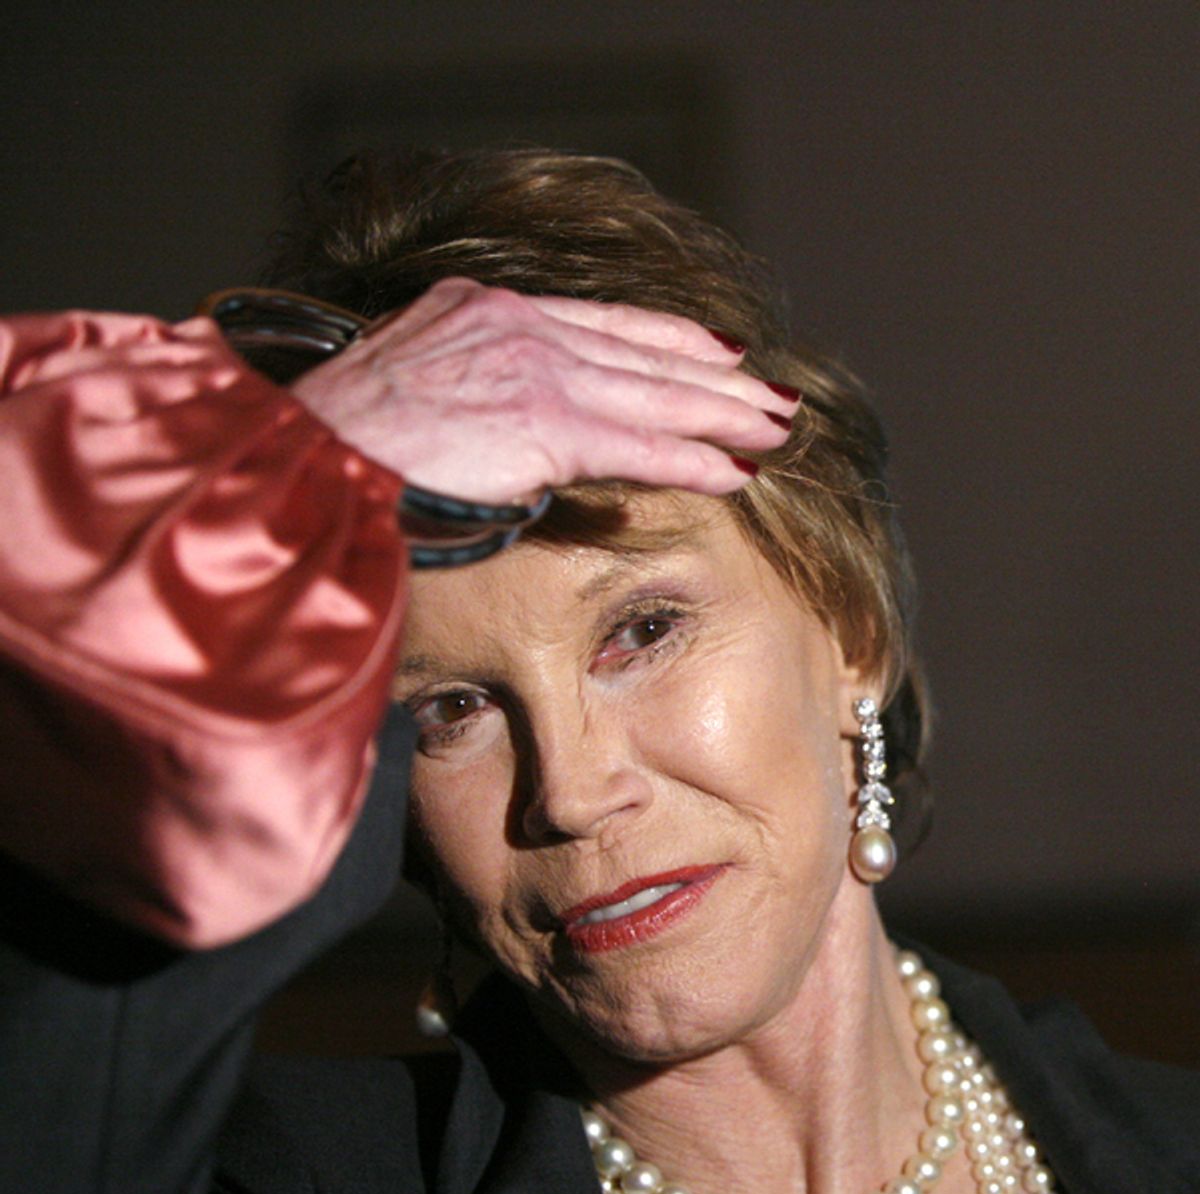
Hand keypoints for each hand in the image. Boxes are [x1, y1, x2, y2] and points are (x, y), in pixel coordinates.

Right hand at [292, 277, 796, 502]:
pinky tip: (735, 470)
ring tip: (775, 429)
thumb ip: (466, 396)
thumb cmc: (333, 444)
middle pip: (640, 349)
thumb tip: (500, 433)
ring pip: (652, 392)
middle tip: (771, 394)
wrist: (299, 455)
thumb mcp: (406, 392)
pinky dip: (692, 458)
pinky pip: (637, 443)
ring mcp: (530, 368)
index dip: (667, 337)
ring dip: (722, 415)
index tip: (717, 347)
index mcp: (482, 310)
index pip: (599, 321)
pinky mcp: (539, 421)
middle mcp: (515, 325)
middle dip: (715, 376)